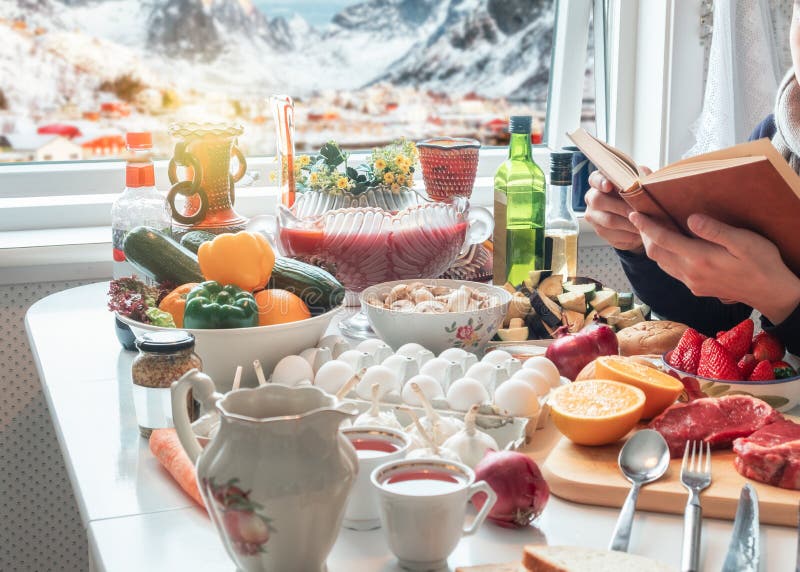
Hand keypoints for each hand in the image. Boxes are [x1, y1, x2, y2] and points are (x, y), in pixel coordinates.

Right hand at [584, 169, 649, 253]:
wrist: (636, 214)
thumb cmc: (637, 193)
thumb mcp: (641, 181)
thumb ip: (641, 177)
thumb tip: (645, 180)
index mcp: (599, 182)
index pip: (594, 179)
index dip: (600, 182)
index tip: (608, 186)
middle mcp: (592, 198)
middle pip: (599, 201)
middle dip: (621, 206)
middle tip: (639, 211)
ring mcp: (593, 216)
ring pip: (608, 220)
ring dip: (628, 223)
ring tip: (645, 223)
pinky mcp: (600, 231)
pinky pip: (613, 235)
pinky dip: (629, 235)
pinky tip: (640, 232)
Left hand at [629, 212, 799, 323]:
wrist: (772, 293)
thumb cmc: (762, 263)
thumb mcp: (744, 242)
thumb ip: (716, 231)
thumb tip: (690, 219)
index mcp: (699, 259)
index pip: (662, 240)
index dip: (646, 226)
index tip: (634, 214)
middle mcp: (690, 273)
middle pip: (655, 253)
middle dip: (645, 235)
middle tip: (641, 218)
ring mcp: (691, 283)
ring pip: (661, 264)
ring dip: (653, 247)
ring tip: (651, 230)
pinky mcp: (696, 288)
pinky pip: (672, 271)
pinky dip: (664, 257)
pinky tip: (670, 248)